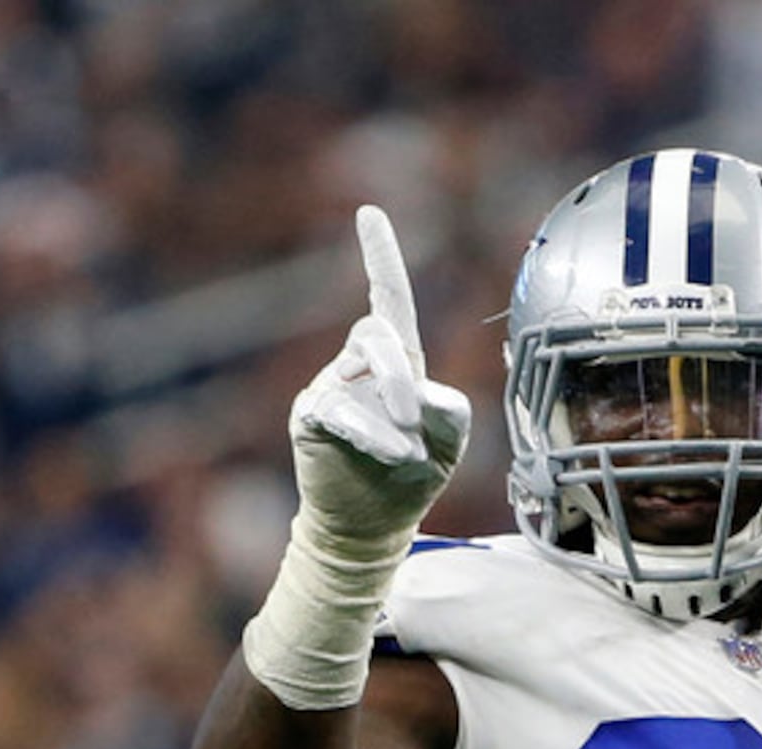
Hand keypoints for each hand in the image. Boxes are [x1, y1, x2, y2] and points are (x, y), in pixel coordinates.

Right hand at [288, 205, 471, 553]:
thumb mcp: (449, 441)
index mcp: (399, 361)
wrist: (375, 524)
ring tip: (408, 452)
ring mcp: (331, 387)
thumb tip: (424, 397)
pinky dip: (370, 432)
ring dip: (390, 408)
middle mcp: (360, 365)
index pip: (388, 298)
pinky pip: (336, 408)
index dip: (380, 257)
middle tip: (417, 423)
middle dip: (400, 374)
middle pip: (377, 332)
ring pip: (357, 368)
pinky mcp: (310, 417)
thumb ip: (450, 409)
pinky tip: (390, 454)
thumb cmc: (414, 474)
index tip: (369, 212)